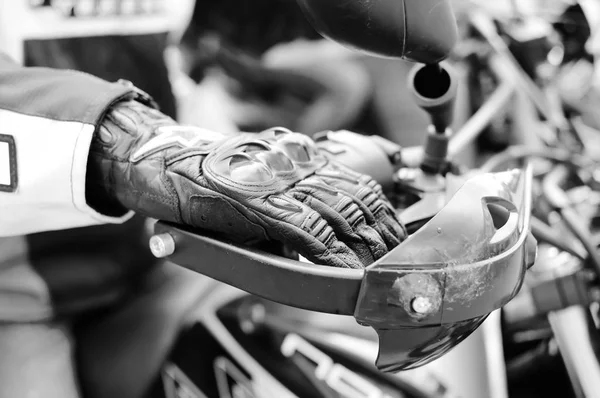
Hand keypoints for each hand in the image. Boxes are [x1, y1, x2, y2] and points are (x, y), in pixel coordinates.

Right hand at [87, 101, 405, 267]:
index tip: (396, 234)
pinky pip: (305, 230)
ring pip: (339, 212)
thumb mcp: (258, 185)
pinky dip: (330, 253)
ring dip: (364, 245)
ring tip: (381, 270)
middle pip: (356, 197)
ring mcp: (277, 182)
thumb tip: (315, 244)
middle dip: (381, 231)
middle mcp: (294, 165)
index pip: (355, 182)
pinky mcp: (256, 203)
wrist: (161, 162)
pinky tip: (346, 271)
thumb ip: (289, 208)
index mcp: (298, 159)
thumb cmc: (207, 179)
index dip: (382, 210)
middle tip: (398, 258)